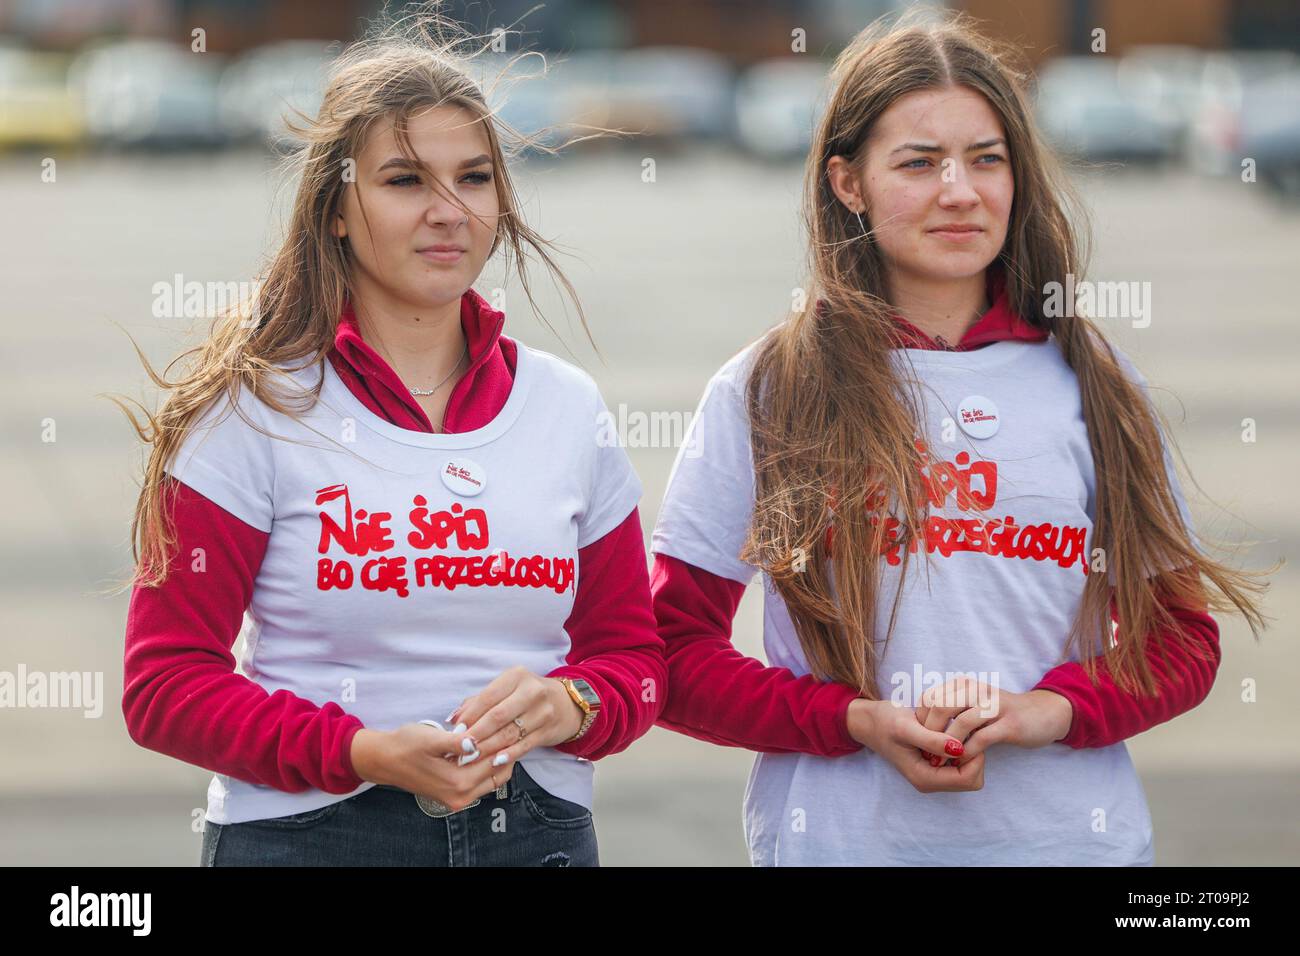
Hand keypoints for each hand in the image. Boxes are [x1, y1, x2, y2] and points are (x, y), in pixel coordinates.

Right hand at [349, 724, 517, 811]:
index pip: (495, 762)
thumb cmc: (405, 745)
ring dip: (498, 758)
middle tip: (511, 727)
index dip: (506, 741)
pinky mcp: (454, 796)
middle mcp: (461, 797)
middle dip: (506, 750)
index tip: (514, 723)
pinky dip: (487, 765)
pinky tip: (484, 746)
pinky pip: (481, 781)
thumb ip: (455, 742)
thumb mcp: (431, 739)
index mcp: (457, 783)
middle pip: (499, 773)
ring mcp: (458, 799)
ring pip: (493, 778)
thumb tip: (476, 742)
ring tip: (499, 734)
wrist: (384, 760)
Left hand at [450, 666, 584, 762]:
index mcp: (517, 676)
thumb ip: (478, 702)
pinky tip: (495, 761)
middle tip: (461, 747)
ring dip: (488, 747)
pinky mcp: (548, 731)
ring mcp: (542, 712)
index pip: (488, 696)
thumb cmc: (527, 696)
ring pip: (510, 733)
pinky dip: (508, 755)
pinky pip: (524, 745)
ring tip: (471, 757)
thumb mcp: (506, 689)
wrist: (566, 704)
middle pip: (499, 716)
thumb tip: (453, 718)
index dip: (470, 715)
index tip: (456, 730)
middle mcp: (532, 691)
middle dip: (477, 733)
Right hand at [846, 698, 984, 792]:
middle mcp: (930, 782)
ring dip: (968, 751)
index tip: (965, 732)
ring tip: (955, 729)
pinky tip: (951, 732)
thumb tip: (960, 749)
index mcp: (924, 778)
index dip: (974, 756)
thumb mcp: (907, 726)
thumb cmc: (885, 722)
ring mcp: (932, 775)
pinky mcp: (934, 766)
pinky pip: (961, 764)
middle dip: (973, 755)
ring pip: (969, 771)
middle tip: (961, 731)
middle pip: (972, 778)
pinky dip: (962, 748)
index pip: (968, 778)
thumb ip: (932, 740)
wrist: (869, 721)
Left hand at [914, 678, 1072, 766]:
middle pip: (941, 706)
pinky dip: (967, 752)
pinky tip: (961, 762)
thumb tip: (922, 729)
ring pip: (961, 723)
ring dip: (947, 746)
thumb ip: (952, 711)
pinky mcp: (1011, 724)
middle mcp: (978, 690)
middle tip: (927, 754)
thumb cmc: (1001, 714)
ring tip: (940, 762)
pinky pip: (982, 738)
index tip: (919, 741)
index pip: (930, 697)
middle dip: (930, 733)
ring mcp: (995, 706)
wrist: (1044, 714)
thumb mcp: (973, 706)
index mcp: (965, 685)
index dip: (921, 721)